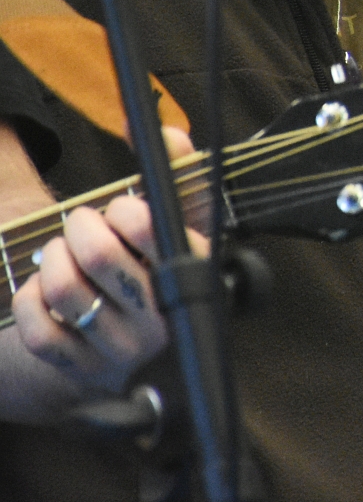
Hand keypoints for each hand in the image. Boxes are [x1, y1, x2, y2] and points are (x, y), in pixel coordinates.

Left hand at [13, 127, 205, 396]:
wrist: (146, 343)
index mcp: (192, 275)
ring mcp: (120, 349)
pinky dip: (30, 299)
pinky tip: (44, 289)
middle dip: (80, 226)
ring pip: (63, 289)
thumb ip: (176, 169)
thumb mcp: (179, 222)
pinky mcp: (82, 370)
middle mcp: (162, 319)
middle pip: (99, 254)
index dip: (122, 208)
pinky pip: (38, 330)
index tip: (119, 208)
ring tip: (62, 252)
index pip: (151, 228)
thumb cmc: (159, 264)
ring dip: (52, 257)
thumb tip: (165, 132)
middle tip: (83, 223)